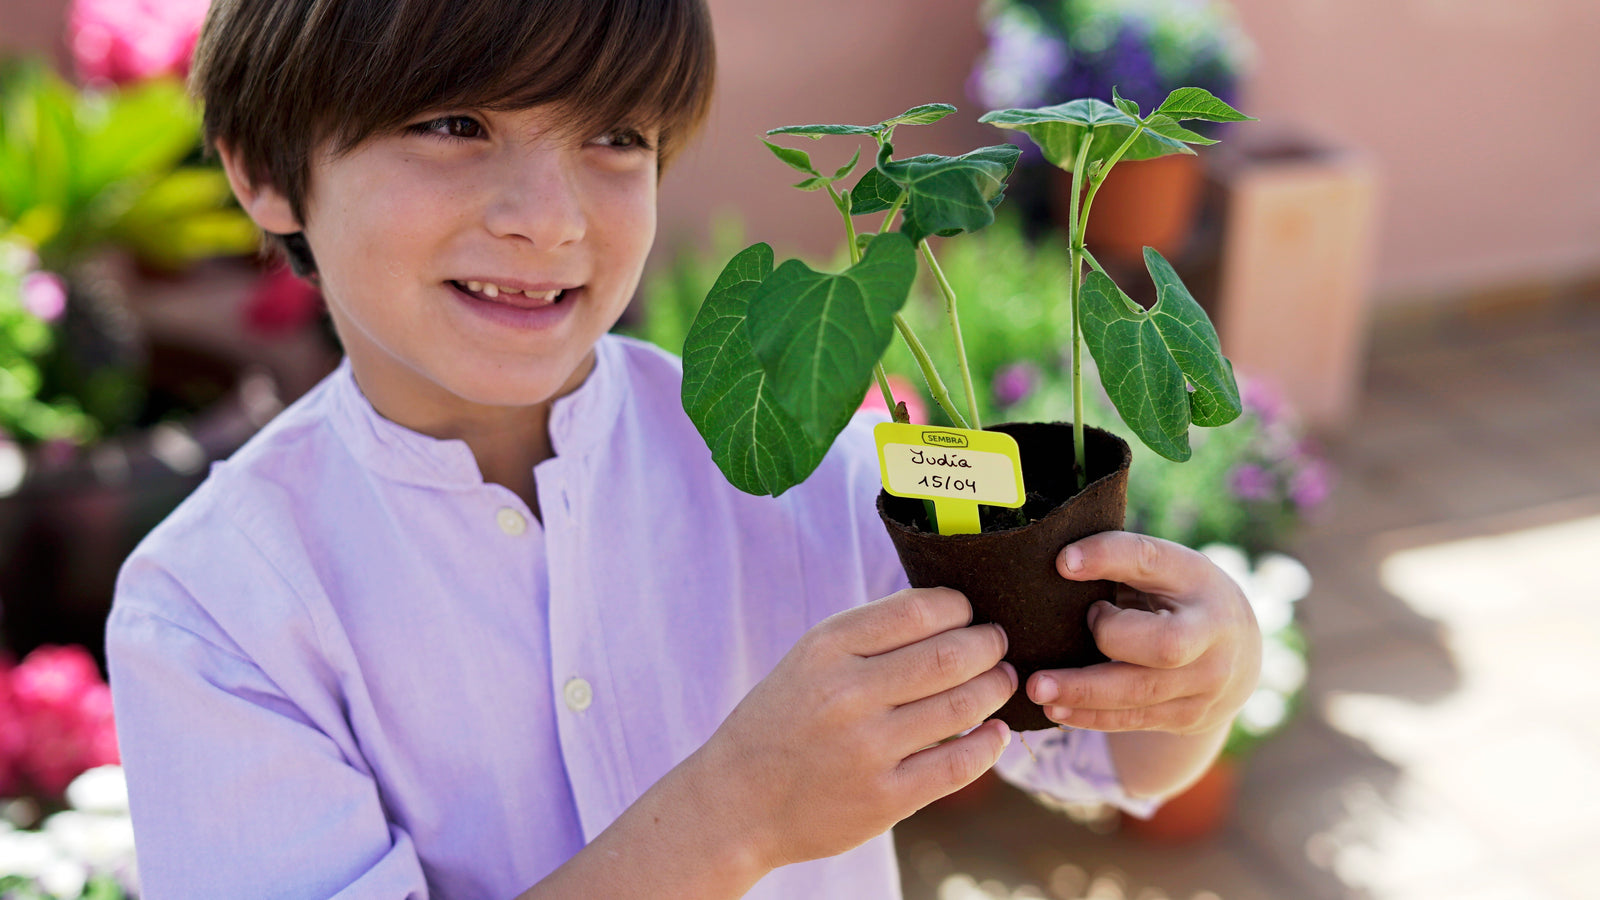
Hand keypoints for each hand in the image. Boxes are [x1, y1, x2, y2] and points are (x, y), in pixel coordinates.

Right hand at [697, 588, 1014, 869]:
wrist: (737, 801)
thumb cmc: (783, 721)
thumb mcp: (809, 660)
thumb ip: (870, 636)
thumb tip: (950, 613)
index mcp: (827, 649)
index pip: (918, 610)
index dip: (960, 607)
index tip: (970, 613)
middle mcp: (847, 694)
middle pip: (951, 655)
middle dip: (989, 644)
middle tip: (998, 644)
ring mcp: (868, 749)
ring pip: (963, 706)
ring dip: (996, 687)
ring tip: (1002, 680)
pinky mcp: (885, 798)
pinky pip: (960, 763)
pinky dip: (989, 743)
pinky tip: (995, 732)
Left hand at [1027, 532, 1260, 735]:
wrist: (1238, 653)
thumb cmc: (1178, 598)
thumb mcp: (1162, 570)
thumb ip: (1120, 563)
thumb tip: (1059, 563)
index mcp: (1197, 578)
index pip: (1152, 560)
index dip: (1108, 557)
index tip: (1062, 562)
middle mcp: (1211, 632)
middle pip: (1164, 646)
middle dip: (1108, 641)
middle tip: (1063, 629)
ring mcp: (1206, 681)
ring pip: (1143, 691)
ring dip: (1084, 692)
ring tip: (1037, 688)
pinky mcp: (1188, 716)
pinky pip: (1136, 719)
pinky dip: (1093, 716)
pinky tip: (1057, 711)